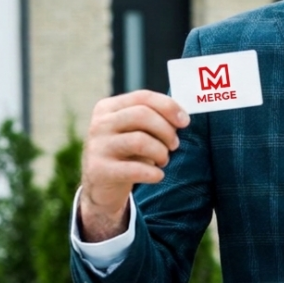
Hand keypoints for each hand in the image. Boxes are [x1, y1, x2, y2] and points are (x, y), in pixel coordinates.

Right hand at [78, 90, 189, 241]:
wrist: (102, 185)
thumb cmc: (127, 153)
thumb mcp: (135, 131)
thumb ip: (153, 118)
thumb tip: (182, 118)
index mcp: (108, 107)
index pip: (143, 97)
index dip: (169, 107)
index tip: (185, 122)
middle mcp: (100, 124)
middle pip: (142, 115)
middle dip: (166, 130)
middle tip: (174, 145)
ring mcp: (98, 146)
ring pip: (139, 141)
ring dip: (161, 152)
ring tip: (163, 160)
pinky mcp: (99, 170)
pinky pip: (135, 169)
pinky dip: (153, 173)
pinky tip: (158, 175)